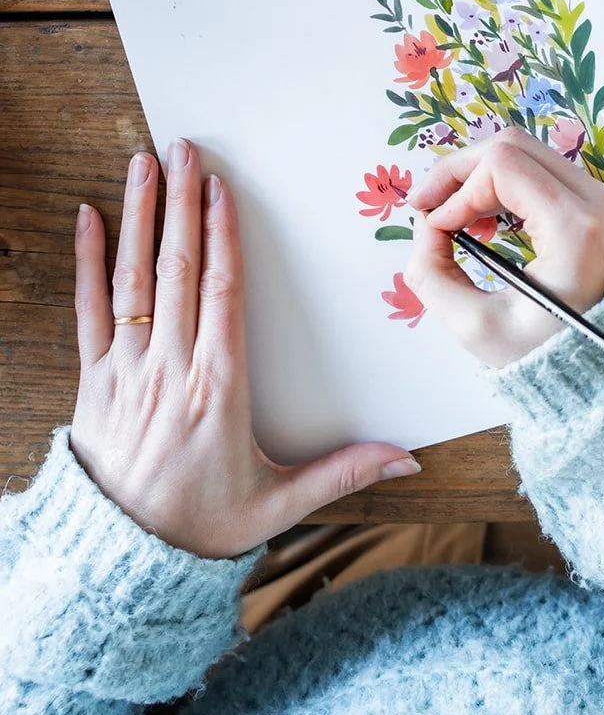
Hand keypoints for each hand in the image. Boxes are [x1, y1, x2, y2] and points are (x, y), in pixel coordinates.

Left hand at [71, 140, 419, 559]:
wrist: (119, 564)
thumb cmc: (199, 528)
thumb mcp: (277, 507)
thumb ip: (341, 473)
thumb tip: (407, 458)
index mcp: (217, 389)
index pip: (221, 295)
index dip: (222, 238)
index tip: (224, 190)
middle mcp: (169, 369)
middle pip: (177, 269)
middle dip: (183, 204)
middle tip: (187, 150)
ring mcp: (125, 370)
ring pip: (132, 279)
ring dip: (138, 216)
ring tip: (143, 163)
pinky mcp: (93, 380)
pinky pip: (88, 310)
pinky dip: (86, 261)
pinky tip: (87, 216)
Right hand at [404, 128, 603, 368]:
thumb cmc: (547, 358)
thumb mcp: (476, 328)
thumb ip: (431, 273)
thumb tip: (425, 225)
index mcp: (577, 229)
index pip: (503, 167)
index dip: (455, 190)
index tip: (434, 228)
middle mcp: (601, 202)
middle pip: (514, 146)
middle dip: (460, 172)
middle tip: (427, 205)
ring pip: (527, 152)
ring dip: (480, 177)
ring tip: (455, 218)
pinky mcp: (601, 204)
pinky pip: (542, 171)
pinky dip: (504, 185)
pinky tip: (483, 218)